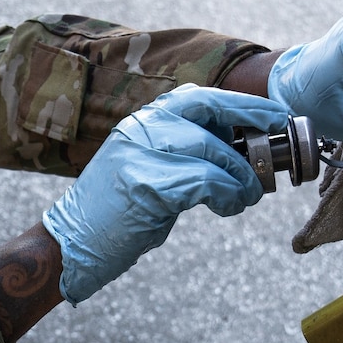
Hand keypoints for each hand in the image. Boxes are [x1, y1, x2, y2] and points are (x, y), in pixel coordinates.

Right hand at [42, 85, 276, 303]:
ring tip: (247, 196)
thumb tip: (238, 152)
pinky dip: (228, 196)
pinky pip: (206, 183)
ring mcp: (141, 154)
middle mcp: (141, 128)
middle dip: (251, 128)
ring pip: (214, 151)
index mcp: (141, 122)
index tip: (273, 114)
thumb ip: (182, 154)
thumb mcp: (145, 170)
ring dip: (241, 177)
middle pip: (211, 112)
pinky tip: (229, 207)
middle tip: (272, 156)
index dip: (242, 103)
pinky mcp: (147, 185)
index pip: (199, 97)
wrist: (70, 245)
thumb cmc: (114, 214)